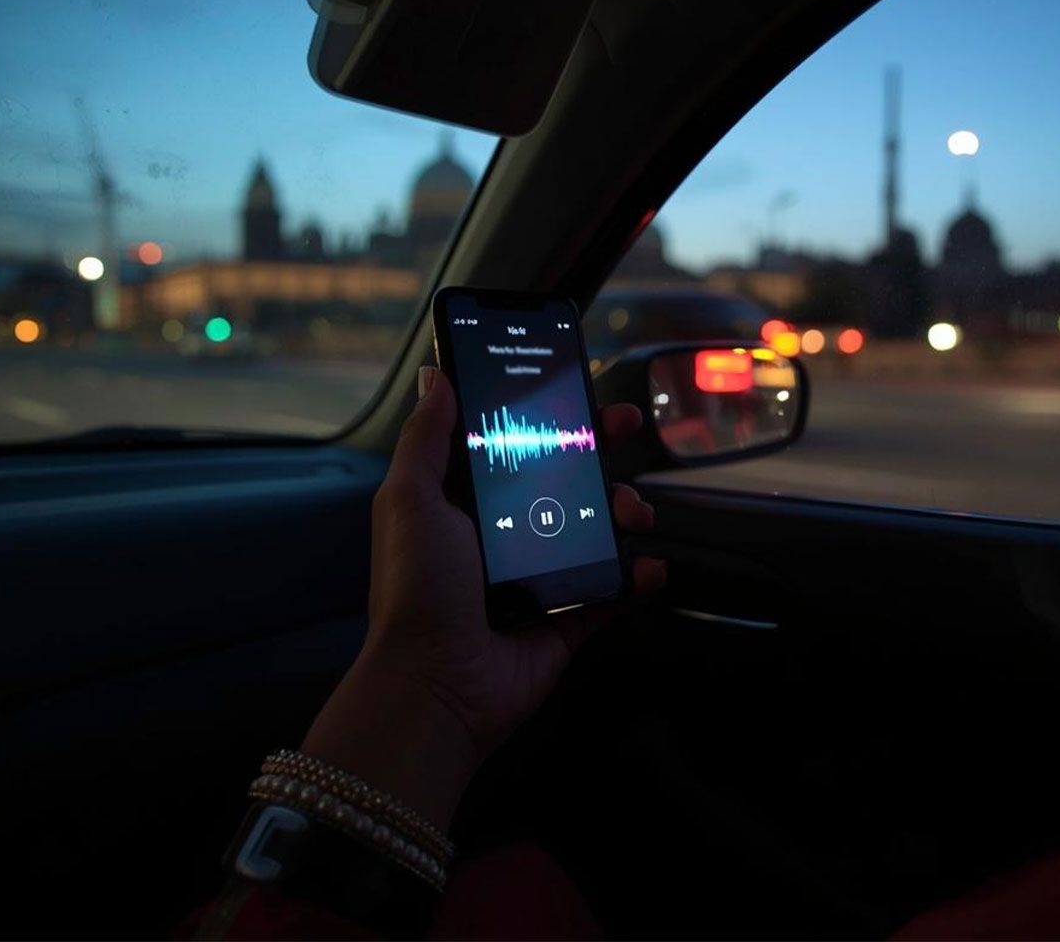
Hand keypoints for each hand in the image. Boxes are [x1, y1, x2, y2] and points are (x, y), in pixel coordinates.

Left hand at [302, 366, 664, 827]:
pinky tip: (650, 567)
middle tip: (628, 428)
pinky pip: (614, 590)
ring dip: (625, 509)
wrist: (437, 684)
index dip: (548, 413)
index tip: (578, 388)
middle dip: (601, 448)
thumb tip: (437, 375)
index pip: (516, 442)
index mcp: (466, 502)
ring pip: (597, 527)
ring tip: (632, 514)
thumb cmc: (417, 589)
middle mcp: (505, 533)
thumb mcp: (410, 500)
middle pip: (566, 476)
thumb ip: (426, 437)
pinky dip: (639, 577)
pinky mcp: (567, 618)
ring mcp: (540, 576)